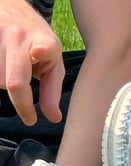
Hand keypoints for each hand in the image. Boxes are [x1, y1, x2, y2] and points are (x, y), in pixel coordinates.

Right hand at [0, 0, 64, 124]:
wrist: (12, 9)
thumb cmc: (38, 44)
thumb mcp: (53, 63)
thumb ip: (52, 90)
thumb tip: (53, 118)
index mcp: (44, 41)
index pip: (42, 47)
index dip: (41, 50)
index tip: (38, 52)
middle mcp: (19, 36)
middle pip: (13, 79)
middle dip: (21, 101)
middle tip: (29, 117)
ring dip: (4, 84)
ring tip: (14, 75)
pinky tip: (4, 72)